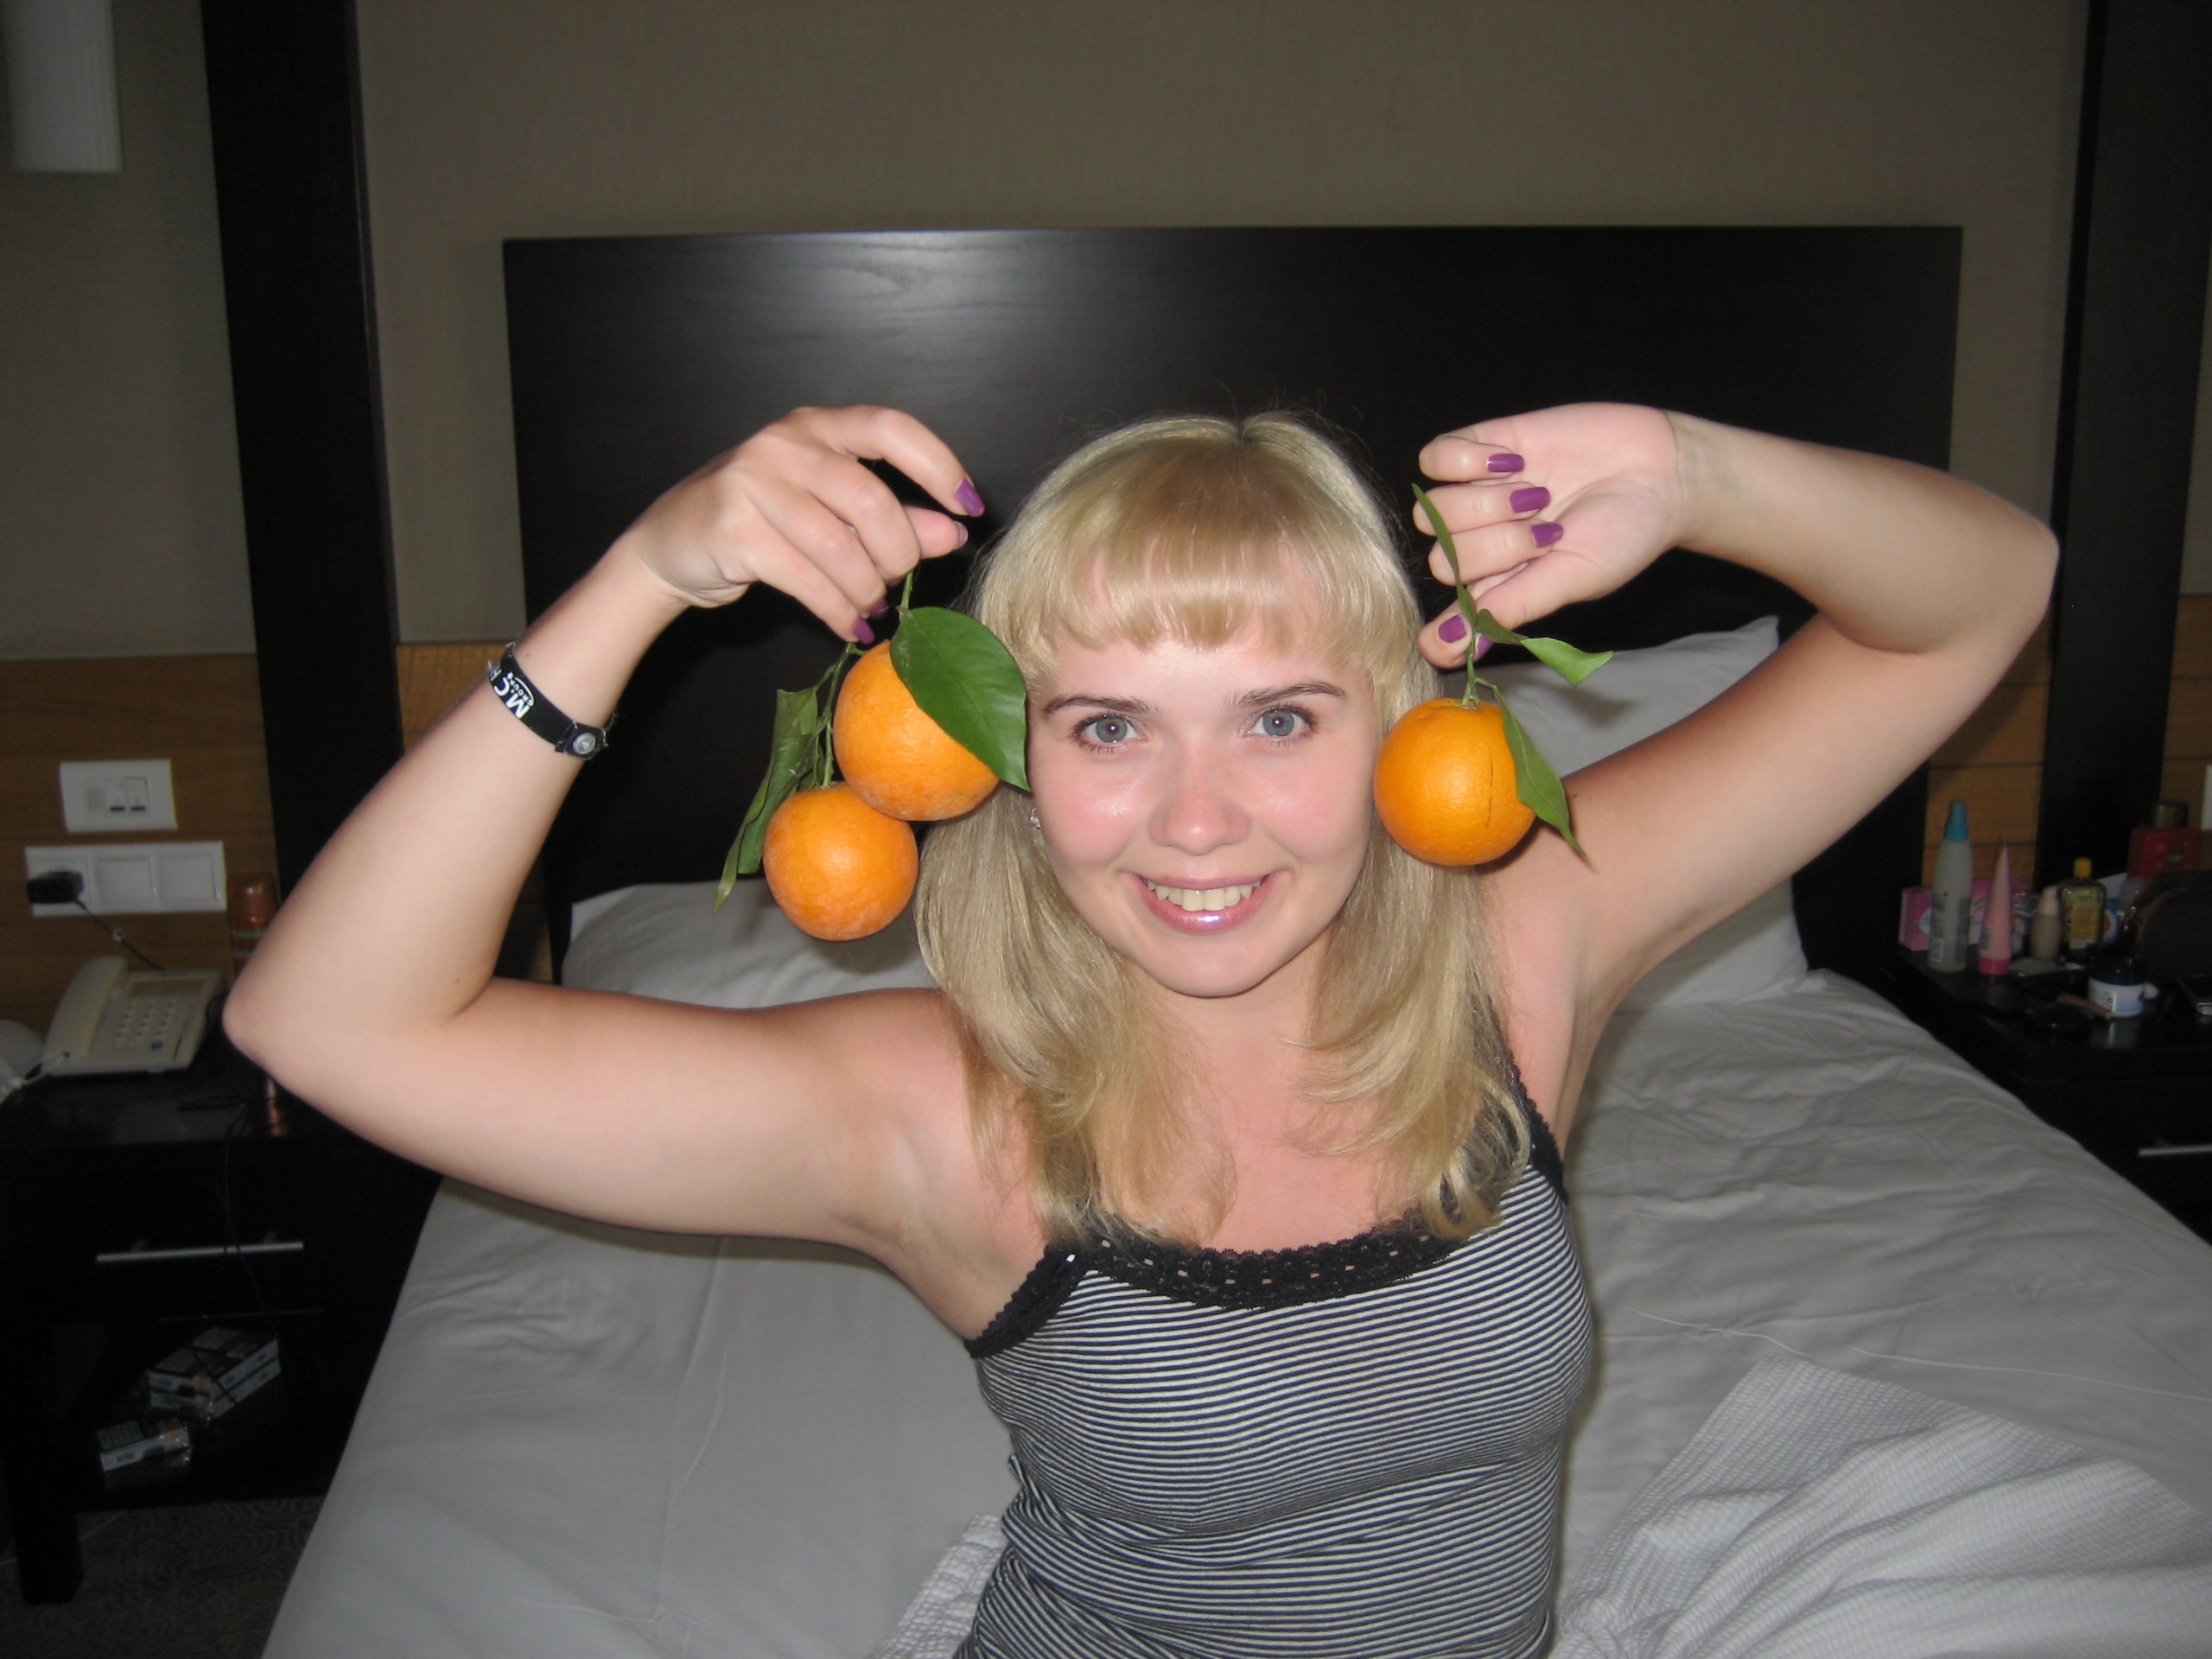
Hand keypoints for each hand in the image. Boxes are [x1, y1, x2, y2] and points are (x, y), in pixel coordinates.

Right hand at [612, 405, 980, 640]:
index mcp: (815, 426)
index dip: (938, 465)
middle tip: (895, 581)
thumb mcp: (829, 511)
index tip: (969, 506)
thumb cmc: (761, 523)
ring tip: (869, 607)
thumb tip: (953, 532)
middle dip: (898, 553)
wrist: (670, 548)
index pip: (891, 428)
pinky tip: (849, 625)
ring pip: (841, 548)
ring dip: (866, 589)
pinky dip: (839, 610)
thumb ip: (892, 518)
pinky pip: (808, 581)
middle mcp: (783, 444)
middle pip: (871, 500)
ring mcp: (752, 483)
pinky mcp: (734, 531)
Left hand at [1412, 404, 1688, 666]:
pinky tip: (1513, 460)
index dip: (1453, 613)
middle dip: (1499, 545)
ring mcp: (1474, 496)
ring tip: (1538, 492)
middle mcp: (1479, 544)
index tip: (1485, 598)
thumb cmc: (1622, 534)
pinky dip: (1468, 460)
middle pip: (1442, 556)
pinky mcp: (1478, 449)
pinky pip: (1435, 457)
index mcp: (1500, 587)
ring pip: (1434, 510)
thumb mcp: (1570, 579)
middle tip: (1549, 529)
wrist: (1659, 468)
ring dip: (1488, 503)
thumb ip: (1507, 609)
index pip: (1448, 611)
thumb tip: (1445, 651)